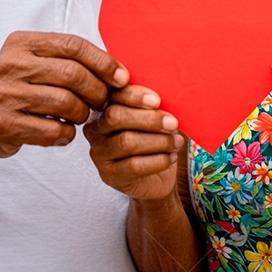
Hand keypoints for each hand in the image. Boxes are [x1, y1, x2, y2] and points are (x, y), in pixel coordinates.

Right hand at [0, 31, 128, 157]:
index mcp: (21, 43)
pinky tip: (63, 131)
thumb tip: (118, 70)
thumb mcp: (32, 61)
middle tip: (102, 101)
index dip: (103, 61)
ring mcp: (5, 95)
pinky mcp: (4, 124)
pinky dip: (67, 134)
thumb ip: (67, 59)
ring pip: (67, 104)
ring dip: (83, 114)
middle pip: (73, 75)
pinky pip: (53, 132)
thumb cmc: (15, 88)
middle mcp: (10, 65)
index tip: (121, 77)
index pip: (73, 45)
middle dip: (97, 90)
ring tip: (80, 116)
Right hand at [84, 85, 182, 200]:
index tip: (158, 101)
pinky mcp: (109, 175)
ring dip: (158, 141)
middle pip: (115, 117)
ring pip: (126, 142)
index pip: (114, 95)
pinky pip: (134, 166)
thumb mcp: (153, 118)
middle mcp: (95, 128)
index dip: (135, 96)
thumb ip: (152, 107)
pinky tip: (171, 157)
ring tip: (176, 142)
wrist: (155, 177)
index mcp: (105, 106)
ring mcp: (99, 153)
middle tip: (172, 123)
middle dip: (148, 119)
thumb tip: (166, 101)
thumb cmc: (154, 139)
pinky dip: (158, 160)